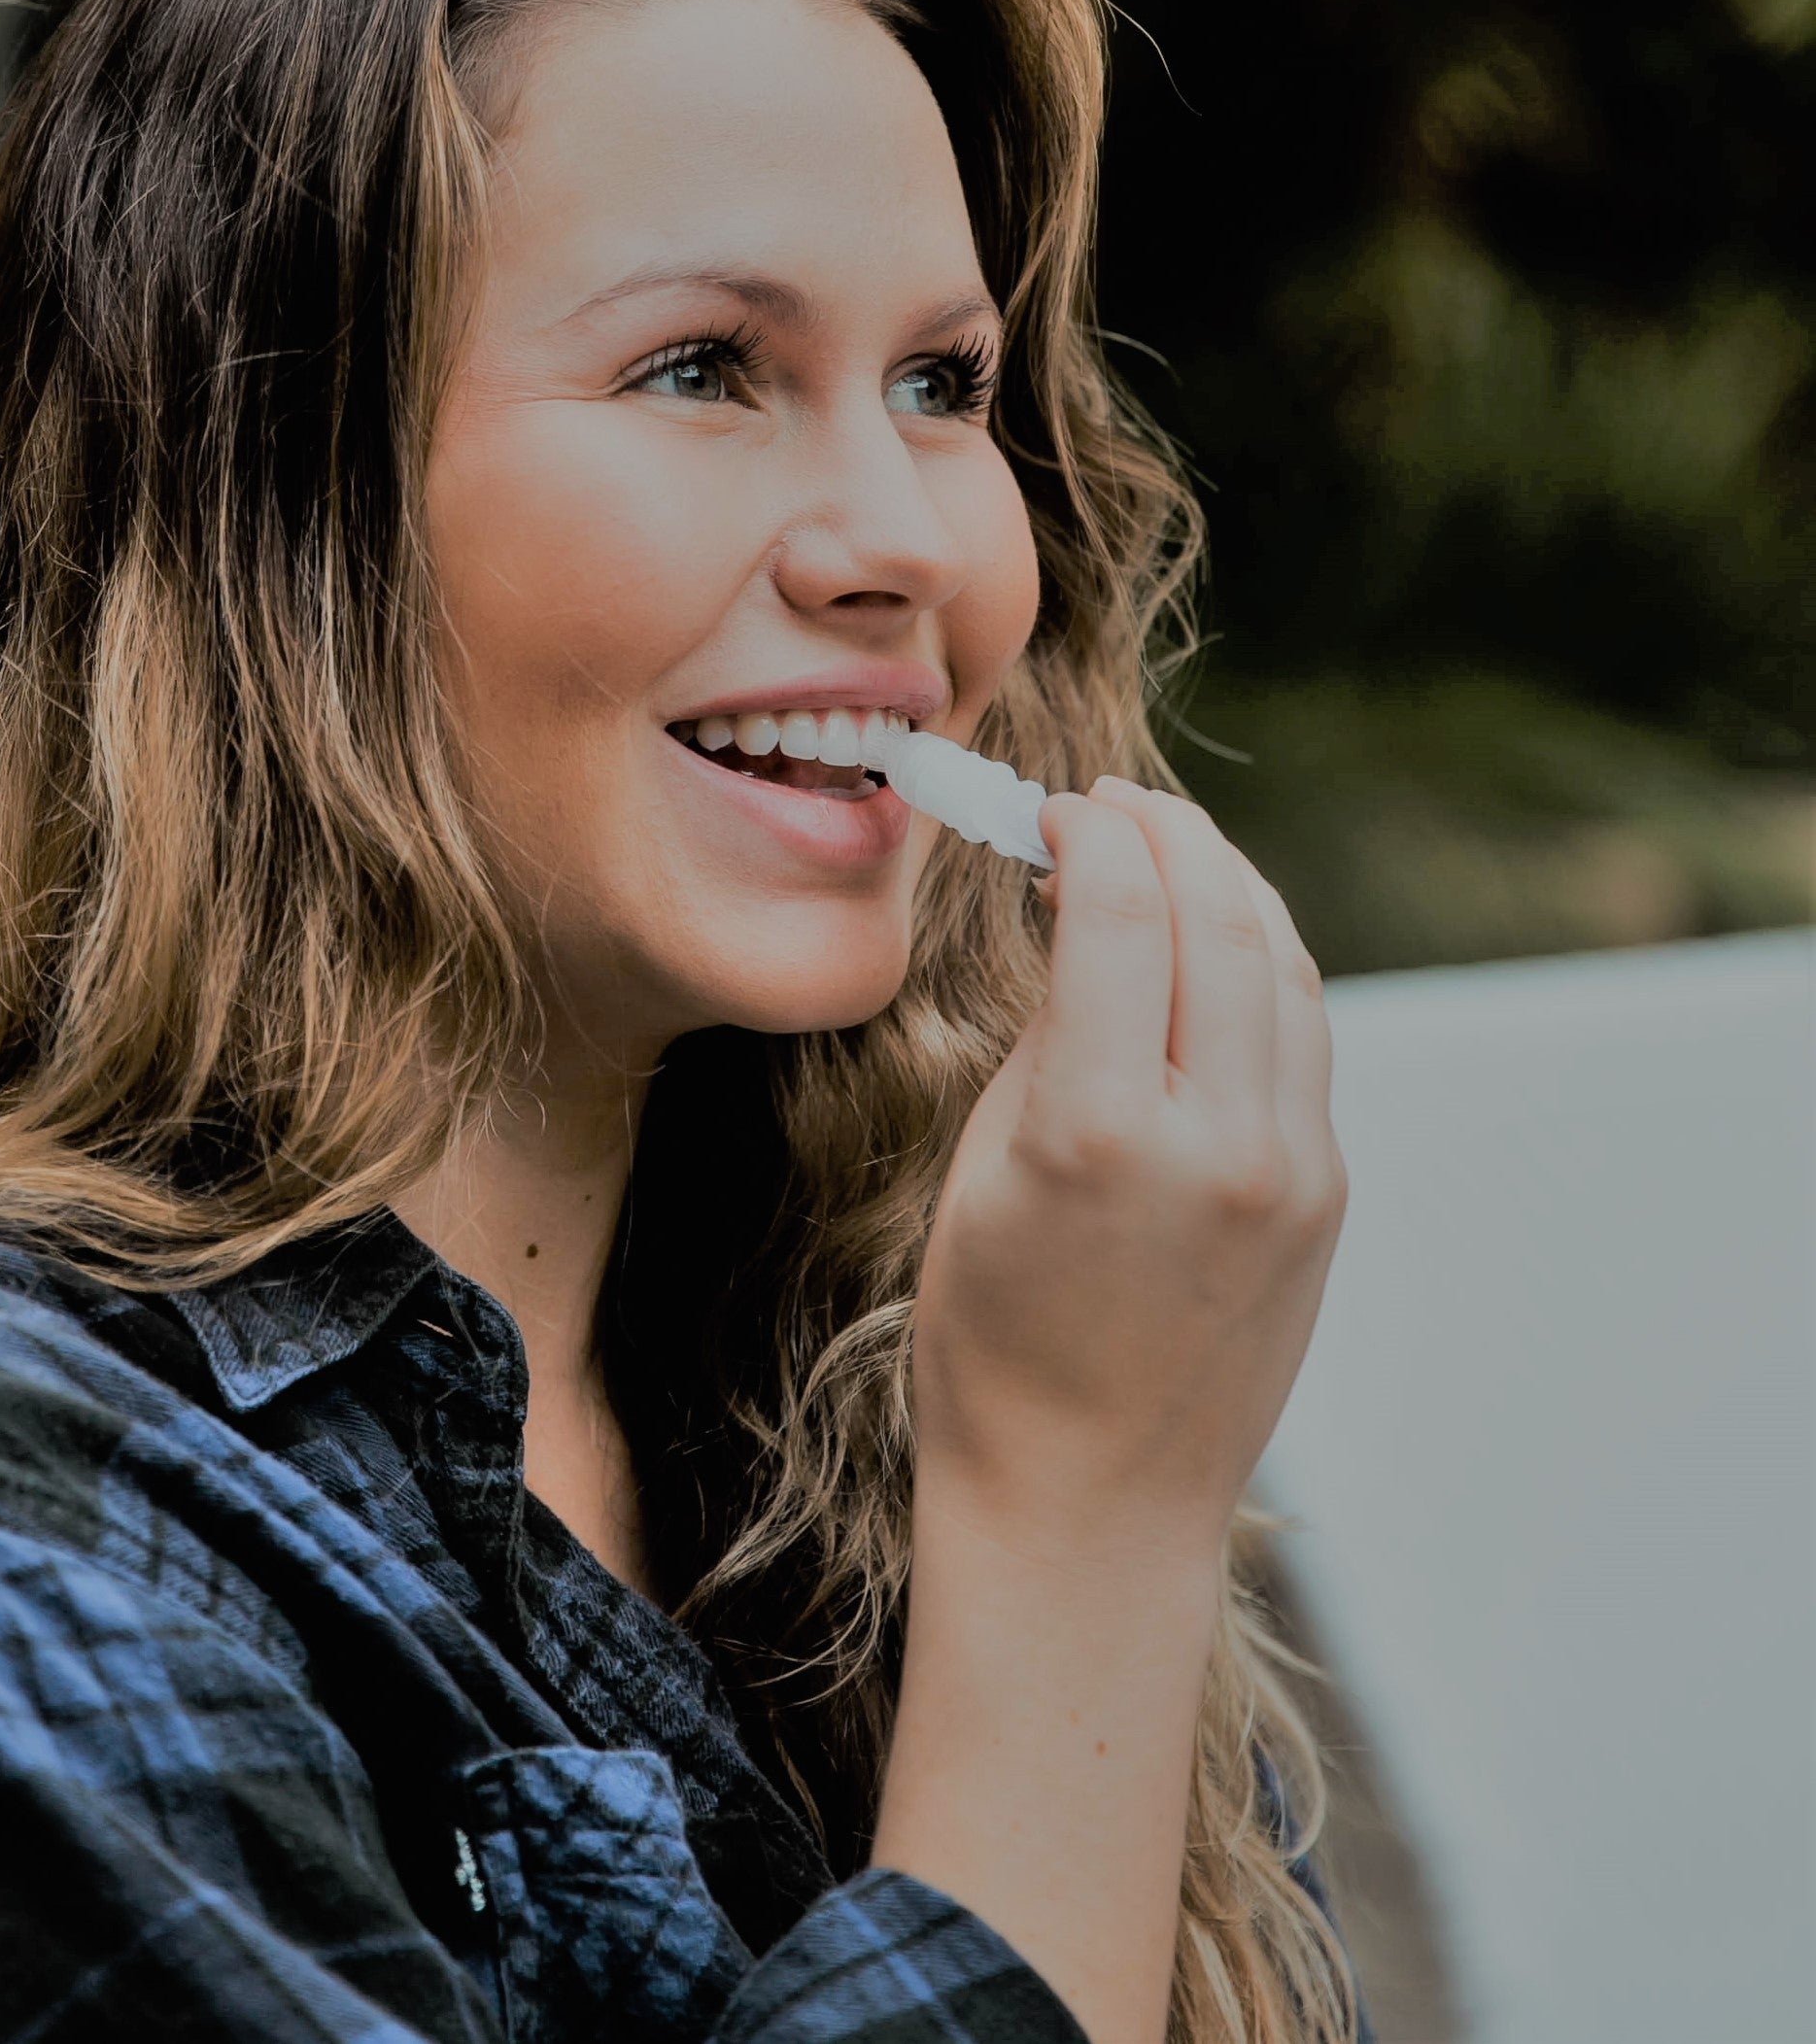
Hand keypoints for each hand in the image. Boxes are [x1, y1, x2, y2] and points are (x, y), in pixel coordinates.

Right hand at [911, 777, 1346, 1560]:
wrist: (1090, 1500)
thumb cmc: (993, 1347)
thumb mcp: (980, 1174)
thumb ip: (1049, 1039)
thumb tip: (1088, 922)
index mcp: (1100, 1133)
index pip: (1123, 915)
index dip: (1092, 835)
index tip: (1058, 810)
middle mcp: (1218, 1141)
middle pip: (1220, 918)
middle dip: (1168, 835)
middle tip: (1116, 803)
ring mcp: (1291, 1169)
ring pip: (1283, 966)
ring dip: (1228, 884)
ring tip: (1172, 847)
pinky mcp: (1324, 1195)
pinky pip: (1304, 1038)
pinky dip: (1262, 961)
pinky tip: (1215, 941)